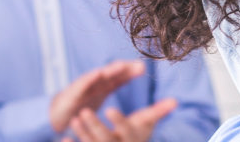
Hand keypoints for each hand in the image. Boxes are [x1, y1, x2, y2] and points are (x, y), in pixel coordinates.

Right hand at [51, 60, 146, 132]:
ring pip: (97, 77)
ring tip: (121, 66)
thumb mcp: (104, 89)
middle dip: (122, 68)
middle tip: (137, 65)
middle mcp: (93, 82)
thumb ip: (120, 79)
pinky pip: (80, 86)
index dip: (130, 71)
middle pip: (110, 73)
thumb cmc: (84, 97)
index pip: (119, 75)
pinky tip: (97, 74)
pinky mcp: (71, 94)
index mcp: (103, 82)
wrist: (59, 112)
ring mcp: (82, 87)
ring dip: (109, 70)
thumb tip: (142, 67)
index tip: (143, 68)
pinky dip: (88, 78)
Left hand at [62, 99, 177, 141]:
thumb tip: (175, 101)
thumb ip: (158, 112)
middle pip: (106, 140)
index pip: (127, 131)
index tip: (110, 108)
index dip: (119, 122)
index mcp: (133, 139)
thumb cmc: (137, 135)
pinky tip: (64, 139)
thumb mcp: (147, 125)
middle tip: (84, 110)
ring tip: (74, 119)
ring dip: (83, 134)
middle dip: (95, 126)